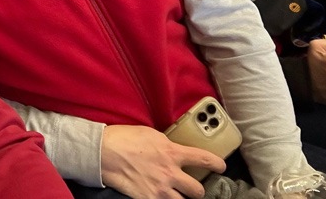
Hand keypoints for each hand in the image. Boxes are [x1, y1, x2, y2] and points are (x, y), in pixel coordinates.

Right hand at [101, 125, 224, 198]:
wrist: (104, 152)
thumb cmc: (124, 138)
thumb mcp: (151, 134)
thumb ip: (166, 144)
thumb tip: (173, 150)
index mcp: (172, 152)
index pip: (204, 159)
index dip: (217, 164)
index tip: (221, 166)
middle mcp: (170, 173)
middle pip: (197, 191)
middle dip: (197, 190)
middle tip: (193, 188)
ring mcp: (159, 189)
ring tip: (177, 196)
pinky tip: (160, 197)